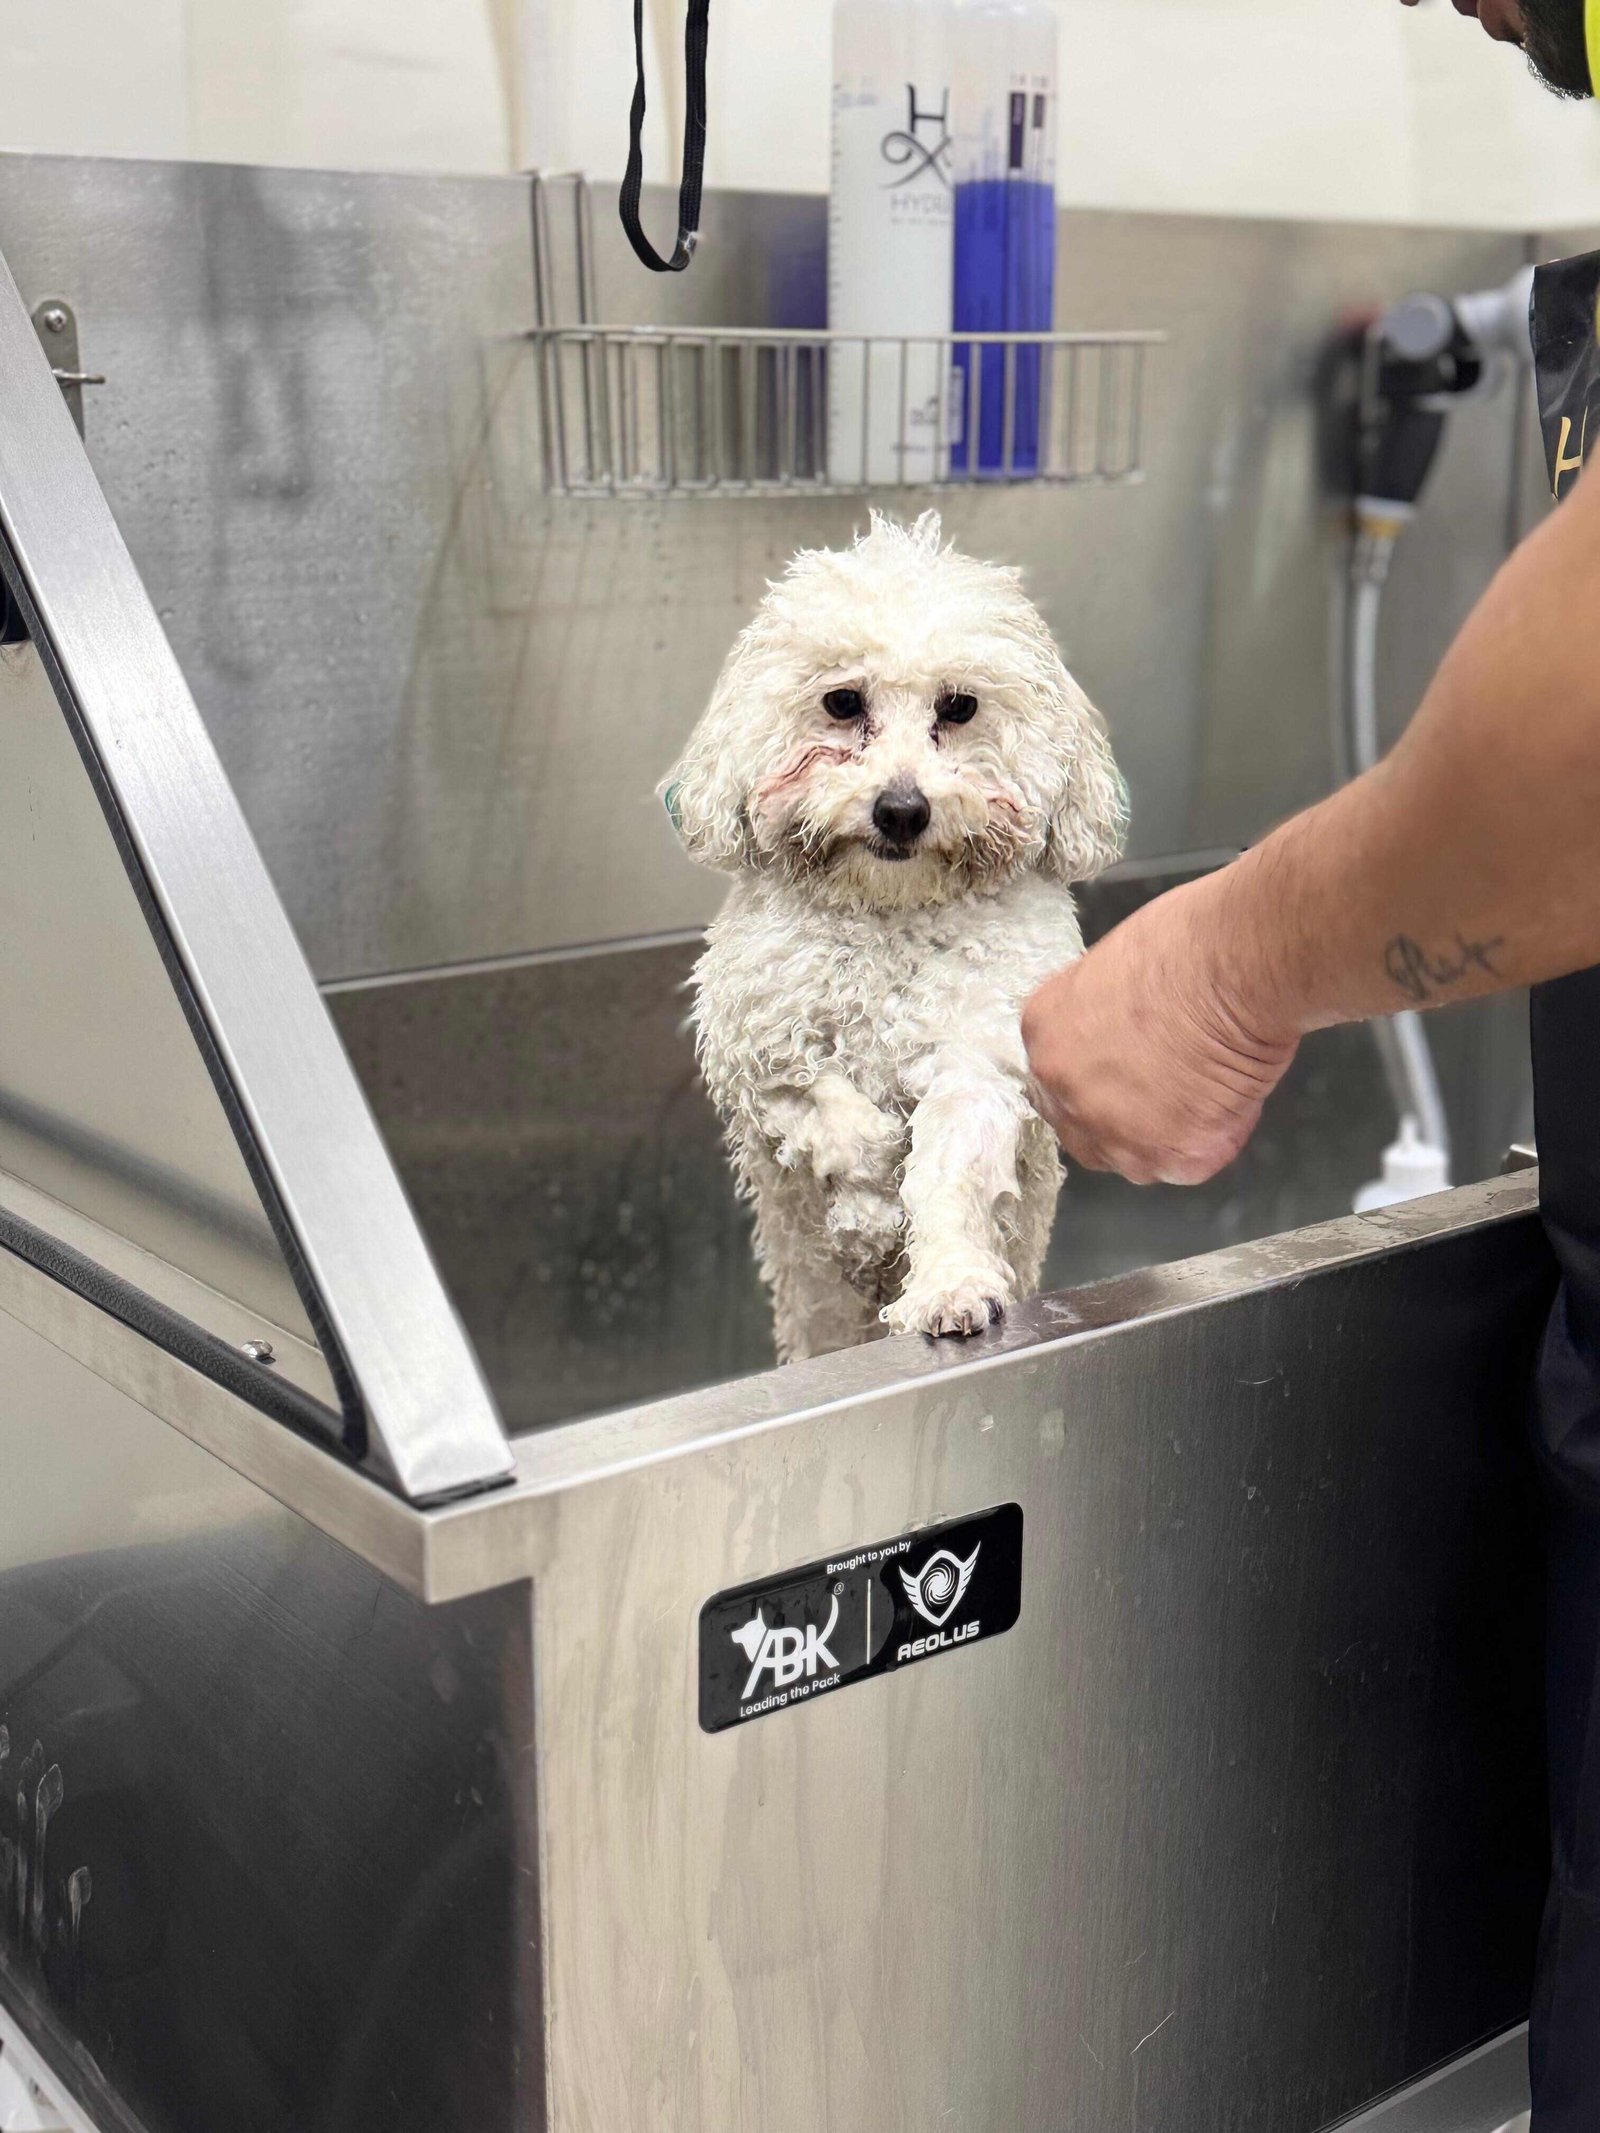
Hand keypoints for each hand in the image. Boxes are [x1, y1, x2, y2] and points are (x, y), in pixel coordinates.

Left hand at [1021, 871, 1299, 1186]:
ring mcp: (1113, 1130)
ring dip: (1167, 1135)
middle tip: (1171, 1089)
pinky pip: (1187, 1165)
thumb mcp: (1111, 969)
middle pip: (1086, 1131)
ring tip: (1208, 1085)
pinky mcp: (1169, 1155)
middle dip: (1125, 1118)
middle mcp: (1064, 1090)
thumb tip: (1118, 1044)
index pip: (1058, 1083)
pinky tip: (1230, 1092)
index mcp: (1044, 1033)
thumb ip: (1098, 1021)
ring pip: (1135, 1158)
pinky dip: (1214, 1138)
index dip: (1100, 1083)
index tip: (1130, 1076)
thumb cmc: (1190, 945)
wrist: (1238, 963)